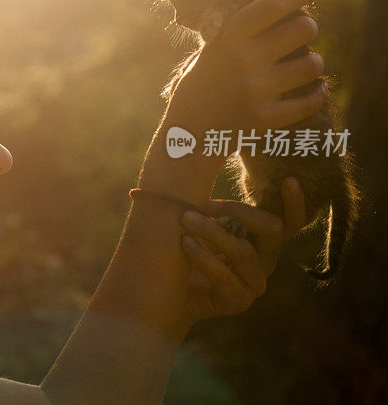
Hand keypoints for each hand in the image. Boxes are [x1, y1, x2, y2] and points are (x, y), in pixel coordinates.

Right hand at [167, 0, 325, 131]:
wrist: (188, 134)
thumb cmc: (200, 87)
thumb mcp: (208, 54)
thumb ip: (234, 35)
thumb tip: (275, 9)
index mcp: (225, 41)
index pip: (269, 7)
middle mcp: (242, 62)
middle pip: (301, 29)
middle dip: (308, 27)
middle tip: (305, 31)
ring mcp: (255, 91)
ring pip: (312, 65)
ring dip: (314, 62)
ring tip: (310, 64)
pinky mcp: (265, 118)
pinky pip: (310, 101)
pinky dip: (318, 94)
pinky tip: (317, 89)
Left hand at [179, 177, 306, 324]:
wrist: (166, 292)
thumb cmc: (184, 249)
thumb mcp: (200, 223)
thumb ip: (211, 204)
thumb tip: (201, 158)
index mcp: (261, 241)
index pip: (289, 221)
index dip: (294, 203)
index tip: (288, 179)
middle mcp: (264, 261)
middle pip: (272, 229)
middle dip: (238, 210)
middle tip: (204, 203)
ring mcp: (254, 283)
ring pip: (245, 252)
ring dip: (213, 232)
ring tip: (185, 219)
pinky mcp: (238, 301)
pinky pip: (226, 277)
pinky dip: (204, 256)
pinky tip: (185, 244)